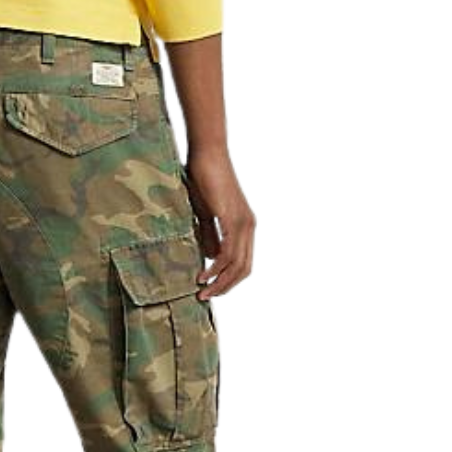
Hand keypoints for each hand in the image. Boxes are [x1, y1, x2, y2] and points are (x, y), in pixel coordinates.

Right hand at [183, 146, 255, 298]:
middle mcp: (249, 226)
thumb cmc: (204, 179)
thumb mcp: (205, 214)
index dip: (228, 280)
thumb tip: (210, 257)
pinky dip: (216, 267)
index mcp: (245, 226)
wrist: (207, 153)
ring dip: (219, 281)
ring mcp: (243, 222)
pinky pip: (228, 252)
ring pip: (236, 264)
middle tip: (205, 297)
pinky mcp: (232, 218)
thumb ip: (209, 235)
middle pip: (244, 269)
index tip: (210, 289)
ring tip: (202, 290)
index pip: (243, 263)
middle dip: (225, 286)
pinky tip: (203, 274)